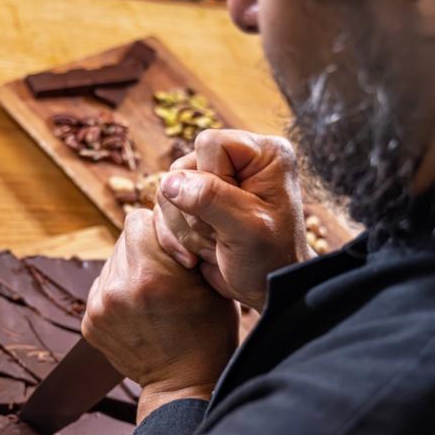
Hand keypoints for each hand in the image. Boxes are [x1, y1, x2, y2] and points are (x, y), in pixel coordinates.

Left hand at [83, 209, 239, 422]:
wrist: (185, 384)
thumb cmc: (208, 330)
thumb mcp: (208, 280)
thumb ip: (181, 243)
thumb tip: (162, 211)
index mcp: (150, 274)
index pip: (138, 219)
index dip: (158, 228)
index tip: (172, 244)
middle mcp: (118, 288)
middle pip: (123, 239)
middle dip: (144, 248)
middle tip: (165, 271)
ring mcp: (99, 308)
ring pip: (112, 262)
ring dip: (130, 269)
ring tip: (153, 294)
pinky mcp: (89, 322)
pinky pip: (103, 286)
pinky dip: (118, 291)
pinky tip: (139, 309)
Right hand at [155, 130, 311, 311]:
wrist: (267, 291)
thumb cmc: (270, 261)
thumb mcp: (247, 230)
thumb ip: (211, 198)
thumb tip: (169, 182)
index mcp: (263, 154)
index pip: (210, 143)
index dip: (209, 179)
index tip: (232, 213)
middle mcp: (239, 162)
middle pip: (183, 168)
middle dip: (194, 211)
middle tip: (221, 237)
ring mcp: (215, 183)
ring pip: (168, 190)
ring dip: (184, 228)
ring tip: (213, 247)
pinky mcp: (197, 204)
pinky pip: (163, 210)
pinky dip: (174, 237)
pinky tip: (198, 255)